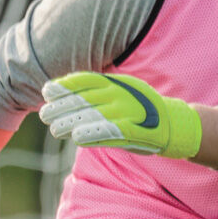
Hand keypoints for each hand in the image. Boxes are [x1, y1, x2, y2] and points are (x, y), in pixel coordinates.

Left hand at [38, 72, 202, 158]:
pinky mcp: (132, 129)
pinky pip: (108, 130)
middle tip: (44, 114)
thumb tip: (69, 92)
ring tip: (55, 129)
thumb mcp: (123, 91)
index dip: (65, 86)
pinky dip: (91, 133)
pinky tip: (76, 137)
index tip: (47, 91)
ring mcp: (125, 111)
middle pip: (83, 99)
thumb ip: (100, 91)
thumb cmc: (142, 110)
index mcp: (116, 83)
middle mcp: (119, 94)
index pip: (85, 80)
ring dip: (70, 122)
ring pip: (91, 116)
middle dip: (61, 107)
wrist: (172, 124)